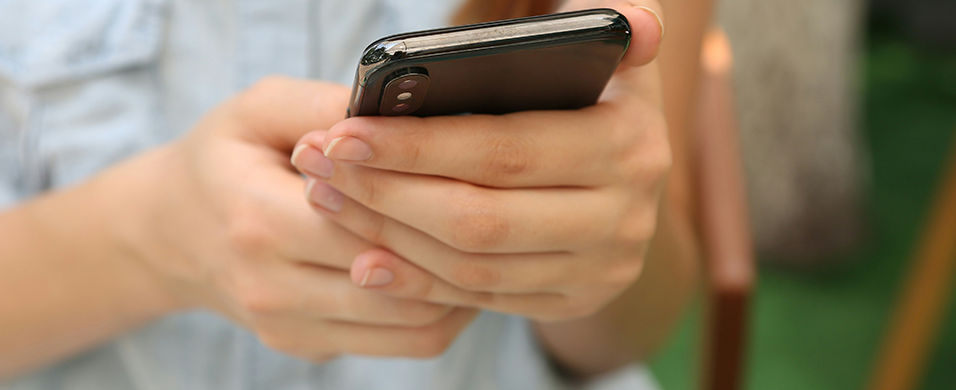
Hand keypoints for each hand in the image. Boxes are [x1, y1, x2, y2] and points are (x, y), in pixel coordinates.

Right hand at [132, 77, 478, 360]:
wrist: (171, 232)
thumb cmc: (223, 160)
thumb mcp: (258, 110)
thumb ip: (323, 106)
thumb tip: (396, 115)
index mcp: (257, 220)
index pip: (368, 224)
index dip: (426, 201)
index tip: (470, 172)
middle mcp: (271, 287)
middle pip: (400, 282)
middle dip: (456, 247)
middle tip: (498, 210)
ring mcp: (289, 328)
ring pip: (413, 326)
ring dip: (461, 288)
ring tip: (484, 242)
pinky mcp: (308, 348)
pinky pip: (400, 344)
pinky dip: (440, 310)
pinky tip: (453, 270)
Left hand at [290, 0, 667, 322]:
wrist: (626, 170)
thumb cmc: (587, 89)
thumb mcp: (601, 48)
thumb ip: (606, 19)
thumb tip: (635, 26)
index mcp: (629, 144)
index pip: (503, 151)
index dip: (417, 147)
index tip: (344, 132)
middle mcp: (625, 217)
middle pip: (479, 219)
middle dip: (386, 194)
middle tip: (320, 166)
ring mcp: (601, 268)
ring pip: (473, 266)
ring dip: (389, 237)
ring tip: (329, 198)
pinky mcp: (573, 300)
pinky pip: (481, 299)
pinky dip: (417, 281)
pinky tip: (366, 258)